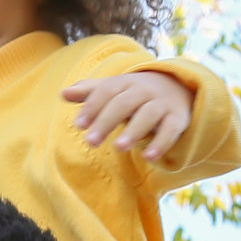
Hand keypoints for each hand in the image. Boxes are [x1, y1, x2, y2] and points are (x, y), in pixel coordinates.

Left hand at [62, 70, 194, 161]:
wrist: (177, 87)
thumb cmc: (134, 93)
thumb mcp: (113, 90)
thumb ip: (90, 93)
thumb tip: (63, 94)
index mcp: (124, 83)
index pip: (106, 92)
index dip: (92, 107)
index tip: (79, 125)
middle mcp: (143, 91)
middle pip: (124, 103)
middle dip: (106, 121)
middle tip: (90, 142)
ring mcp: (161, 104)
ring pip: (148, 115)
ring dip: (134, 131)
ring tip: (118, 147)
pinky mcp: (177, 118)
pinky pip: (170, 130)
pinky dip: (161, 143)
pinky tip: (149, 157)